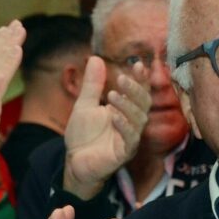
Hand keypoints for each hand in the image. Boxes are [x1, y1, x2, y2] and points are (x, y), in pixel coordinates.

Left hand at [63, 57, 151, 198]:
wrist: (74, 160)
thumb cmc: (83, 134)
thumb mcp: (84, 104)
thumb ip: (92, 84)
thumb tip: (95, 58)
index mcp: (125, 109)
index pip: (139, 91)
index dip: (141, 78)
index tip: (138, 64)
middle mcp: (132, 122)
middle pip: (144, 103)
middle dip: (135, 90)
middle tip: (121, 79)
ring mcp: (130, 138)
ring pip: (139, 120)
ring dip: (127, 106)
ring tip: (112, 95)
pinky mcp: (124, 152)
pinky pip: (130, 138)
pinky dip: (124, 125)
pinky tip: (113, 116)